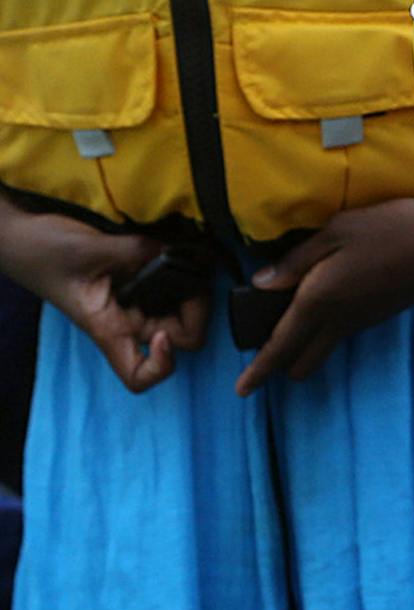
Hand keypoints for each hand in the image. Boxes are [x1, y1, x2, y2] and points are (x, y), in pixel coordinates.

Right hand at [0, 207, 206, 392]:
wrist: (22, 233)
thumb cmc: (41, 250)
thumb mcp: (88, 250)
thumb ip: (135, 253)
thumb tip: (175, 252)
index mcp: (108, 328)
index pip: (140, 376)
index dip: (164, 364)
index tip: (165, 335)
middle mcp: (126, 321)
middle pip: (180, 336)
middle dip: (195, 308)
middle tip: (192, 270)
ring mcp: (134, 302)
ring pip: (182, 309)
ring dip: (191, 287)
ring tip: (183, 255)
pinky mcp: (138, 279)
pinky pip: (172, 283)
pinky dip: (181, 270)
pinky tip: (176, 249)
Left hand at [233, 199, 413, 396]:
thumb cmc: (391, 230)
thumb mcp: (336, 232)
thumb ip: (296, 259)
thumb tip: (261, 282)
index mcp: (320, 299)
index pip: (281, 343)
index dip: (259, 369)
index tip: (241, 390)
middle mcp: (339, 318)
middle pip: (303, 357)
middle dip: (280, 365)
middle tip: (259, 364)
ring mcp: (362, 319)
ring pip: (322, 348)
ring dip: (302, 349)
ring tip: (284, 338)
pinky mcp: (378, 314)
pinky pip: (339, 334)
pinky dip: (322, 333)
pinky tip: (319, 312)